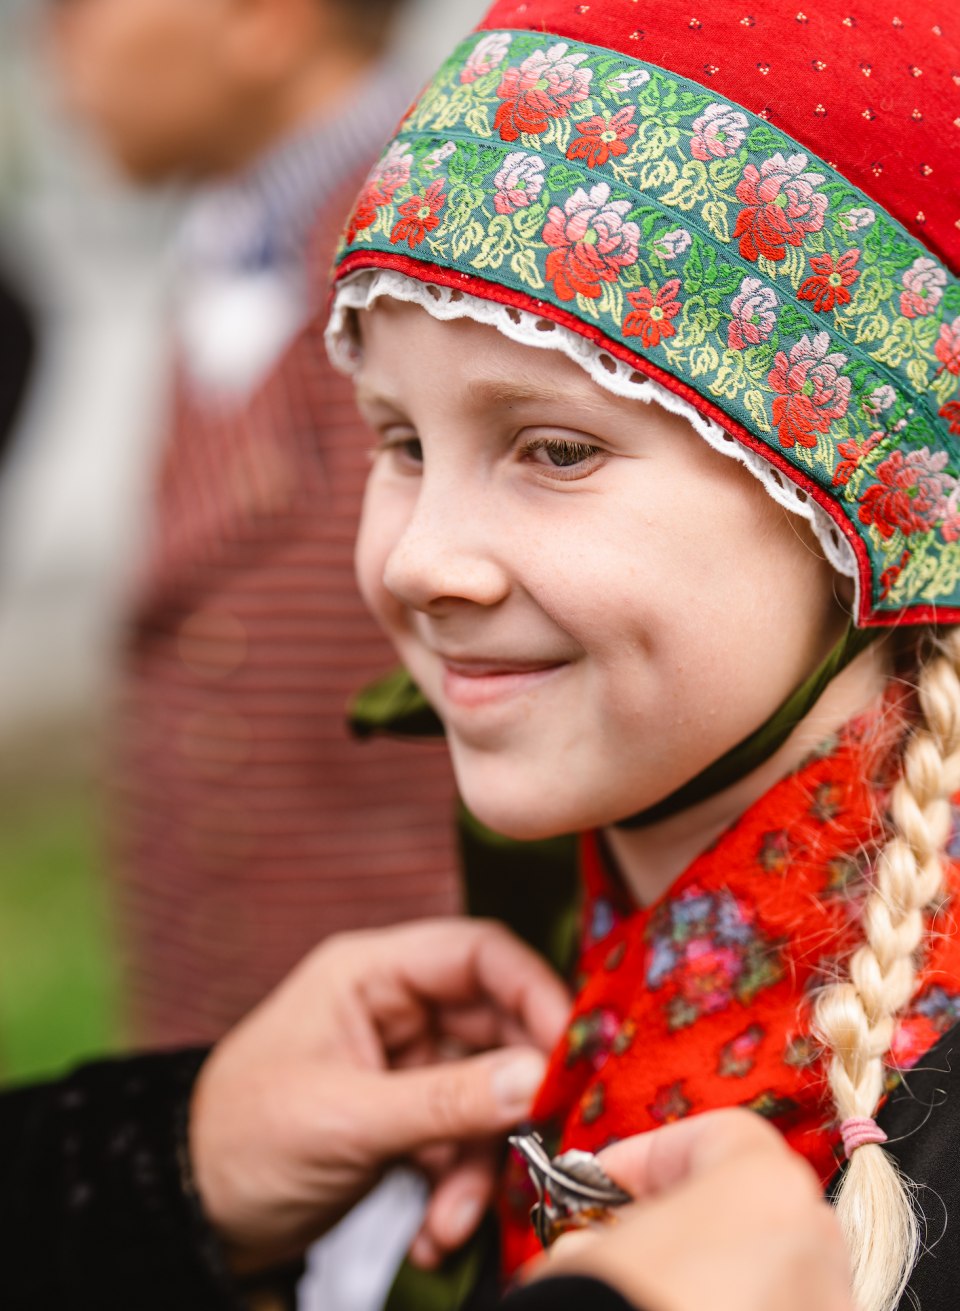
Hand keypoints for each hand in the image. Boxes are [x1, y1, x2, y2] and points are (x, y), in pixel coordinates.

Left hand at [189, 918, 568, 1274]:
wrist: (188, 1214)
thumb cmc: (244, 1141)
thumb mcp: (347, 1120)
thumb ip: (446, 1100)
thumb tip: (539, 1079)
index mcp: (371, 974)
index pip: (477, 954)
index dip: (533, 991)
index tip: (572, 1050)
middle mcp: (395, 1009)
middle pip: (493, 1029)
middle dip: (513, 1097)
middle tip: (542, 1146)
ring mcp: (403, 1065)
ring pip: (484, 1095)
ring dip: (479, 1163)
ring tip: (452, 1221)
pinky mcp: (405, 1119)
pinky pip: (460, 1140)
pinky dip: (456, 1188)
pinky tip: (433, 1233)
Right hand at [535, 1110, 852, 1310]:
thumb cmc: (612, 1307)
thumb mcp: (579, 1256)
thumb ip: (602, 1229)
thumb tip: (599, 1241)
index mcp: (764, 1192)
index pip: (719, 1137)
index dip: (648, 1155)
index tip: (595, 1187)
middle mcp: (819, 1254)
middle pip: (755, 1211)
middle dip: (687, 1224)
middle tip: (619, 1246)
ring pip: (775, 1283)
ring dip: (718, 1285)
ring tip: (648, 1299)